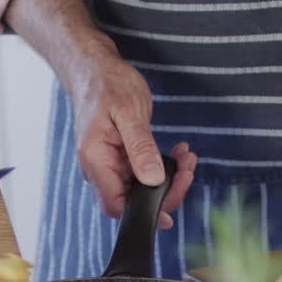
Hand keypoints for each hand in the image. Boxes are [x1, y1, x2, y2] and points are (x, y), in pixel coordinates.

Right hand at [67, 49, 196, 227]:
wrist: (94, 68)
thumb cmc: (107, 84)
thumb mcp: (129, 112)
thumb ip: (141, 148)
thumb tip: (153, 180)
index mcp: (95, 159)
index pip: (116, 204)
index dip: (143, 212)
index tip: (171, 210)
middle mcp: (98, 167)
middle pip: (131, 200)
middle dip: (165, 190)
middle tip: (188, 169)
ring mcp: (108, 164)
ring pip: (140, 187)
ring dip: (167, 177)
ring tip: (186, 156)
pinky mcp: (118, 158)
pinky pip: (141, 173)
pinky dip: (160, 166)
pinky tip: (176, 152)